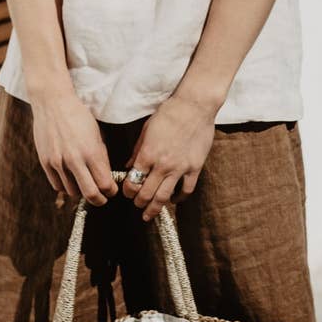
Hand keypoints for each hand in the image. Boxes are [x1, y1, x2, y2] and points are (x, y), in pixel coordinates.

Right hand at [29, 88, 118, 204]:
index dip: (111, 191)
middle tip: (102, 198)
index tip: (112, 190)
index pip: (105, 184)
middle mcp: (75, 160)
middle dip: (100, 200)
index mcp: (92, 152)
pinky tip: (70, 179)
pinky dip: (66, 186)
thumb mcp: (97, 134)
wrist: (52, 102)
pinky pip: (57, 185)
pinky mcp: (45, 162)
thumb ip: (101, 157)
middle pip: (91, 194)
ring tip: (84, 183)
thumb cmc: (78, 116)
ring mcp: (58, 162)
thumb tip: (105, 176)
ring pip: (73, 192)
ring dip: (81, 191)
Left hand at [121, 92, 215, 220]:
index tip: (127, 193)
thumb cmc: (168, 114)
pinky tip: (174, 200)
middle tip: (137, 206)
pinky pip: (186, 190)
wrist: (194, 106)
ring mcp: (180, 168)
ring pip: (164, 197)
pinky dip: (179, 198)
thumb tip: (128, 167)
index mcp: (147, 154)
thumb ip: (137, 151)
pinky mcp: (195, 168)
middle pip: (146, 194)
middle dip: (139, 203)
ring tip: (149, 214)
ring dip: (154, 208)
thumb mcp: (146, 130)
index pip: (132, 182)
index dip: (127, 191)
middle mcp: (162, 165)